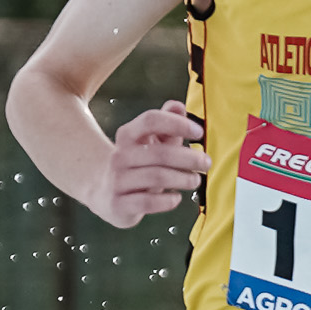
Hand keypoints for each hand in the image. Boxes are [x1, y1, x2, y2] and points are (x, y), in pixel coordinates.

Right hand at [94, 101, 203, 227]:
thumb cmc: (137, 164)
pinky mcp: (118, 204)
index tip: (199, 133)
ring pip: (157, 177)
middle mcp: (119, 156)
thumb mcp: (150, 142)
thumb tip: (178, 106)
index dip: (177, 124)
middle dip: (189, 158)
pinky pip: (148, 202)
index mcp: (127, 135)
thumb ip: (166, 124)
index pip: (151, 120)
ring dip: (183, 179)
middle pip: (160, 153)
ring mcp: (117, 180)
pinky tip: (176, 198)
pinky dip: (167, 201)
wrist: (104, 191)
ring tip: (195, 181)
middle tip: (206, 163)